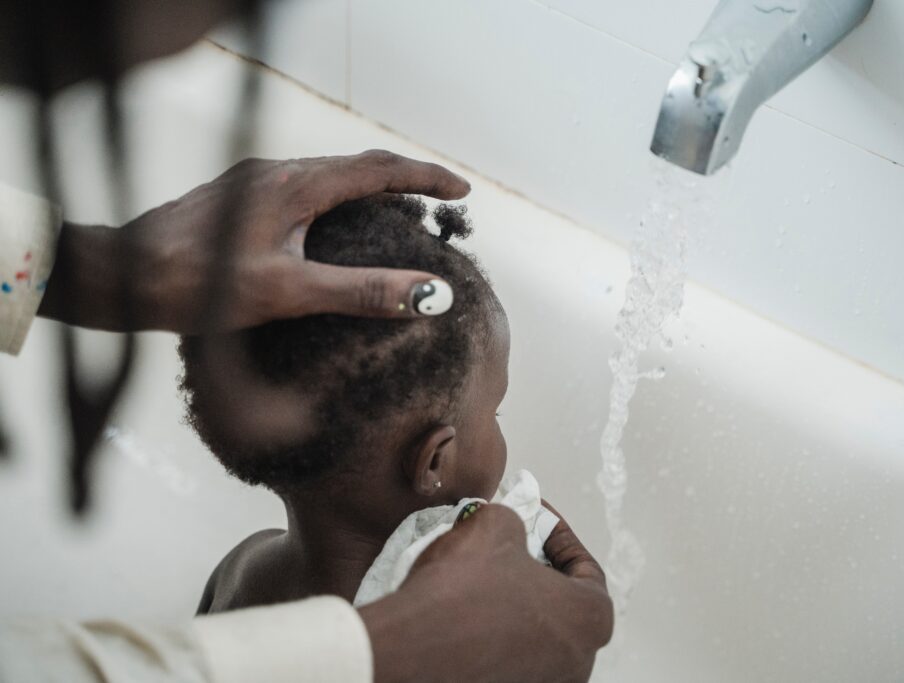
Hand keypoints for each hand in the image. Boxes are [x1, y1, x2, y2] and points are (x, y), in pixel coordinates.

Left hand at [39, 151, 470, 331]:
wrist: (120, 276)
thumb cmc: (198, 286)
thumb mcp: (290, 292)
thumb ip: (362, 291)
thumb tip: (430, 293)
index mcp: (295, 185)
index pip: (378, 169)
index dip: (425, 178)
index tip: (461, 191)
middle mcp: (276, 172)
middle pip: (356, 166)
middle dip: (403, 181)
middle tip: (436, 204)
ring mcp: (253, 182)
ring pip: (327, 176)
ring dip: (369, 190)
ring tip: (396, 217)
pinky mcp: (237, 199)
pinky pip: (302, 188)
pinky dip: (336, 202)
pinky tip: (332, 233)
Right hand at [358, 505, 613, 682]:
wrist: (411, 650)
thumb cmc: (464, 589)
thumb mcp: (494, 526)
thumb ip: (515, 521)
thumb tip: (509, 528)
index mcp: (590, 618)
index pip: (586, 567)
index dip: (558, 535)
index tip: (537, 518)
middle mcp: (577, 660)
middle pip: (563, 605)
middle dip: (537, 572)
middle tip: (511, 547)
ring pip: (535, 635)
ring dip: (515, 605)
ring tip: (484, 578)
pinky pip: (509, 657)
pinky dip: (496, 635)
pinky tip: (468, 613)